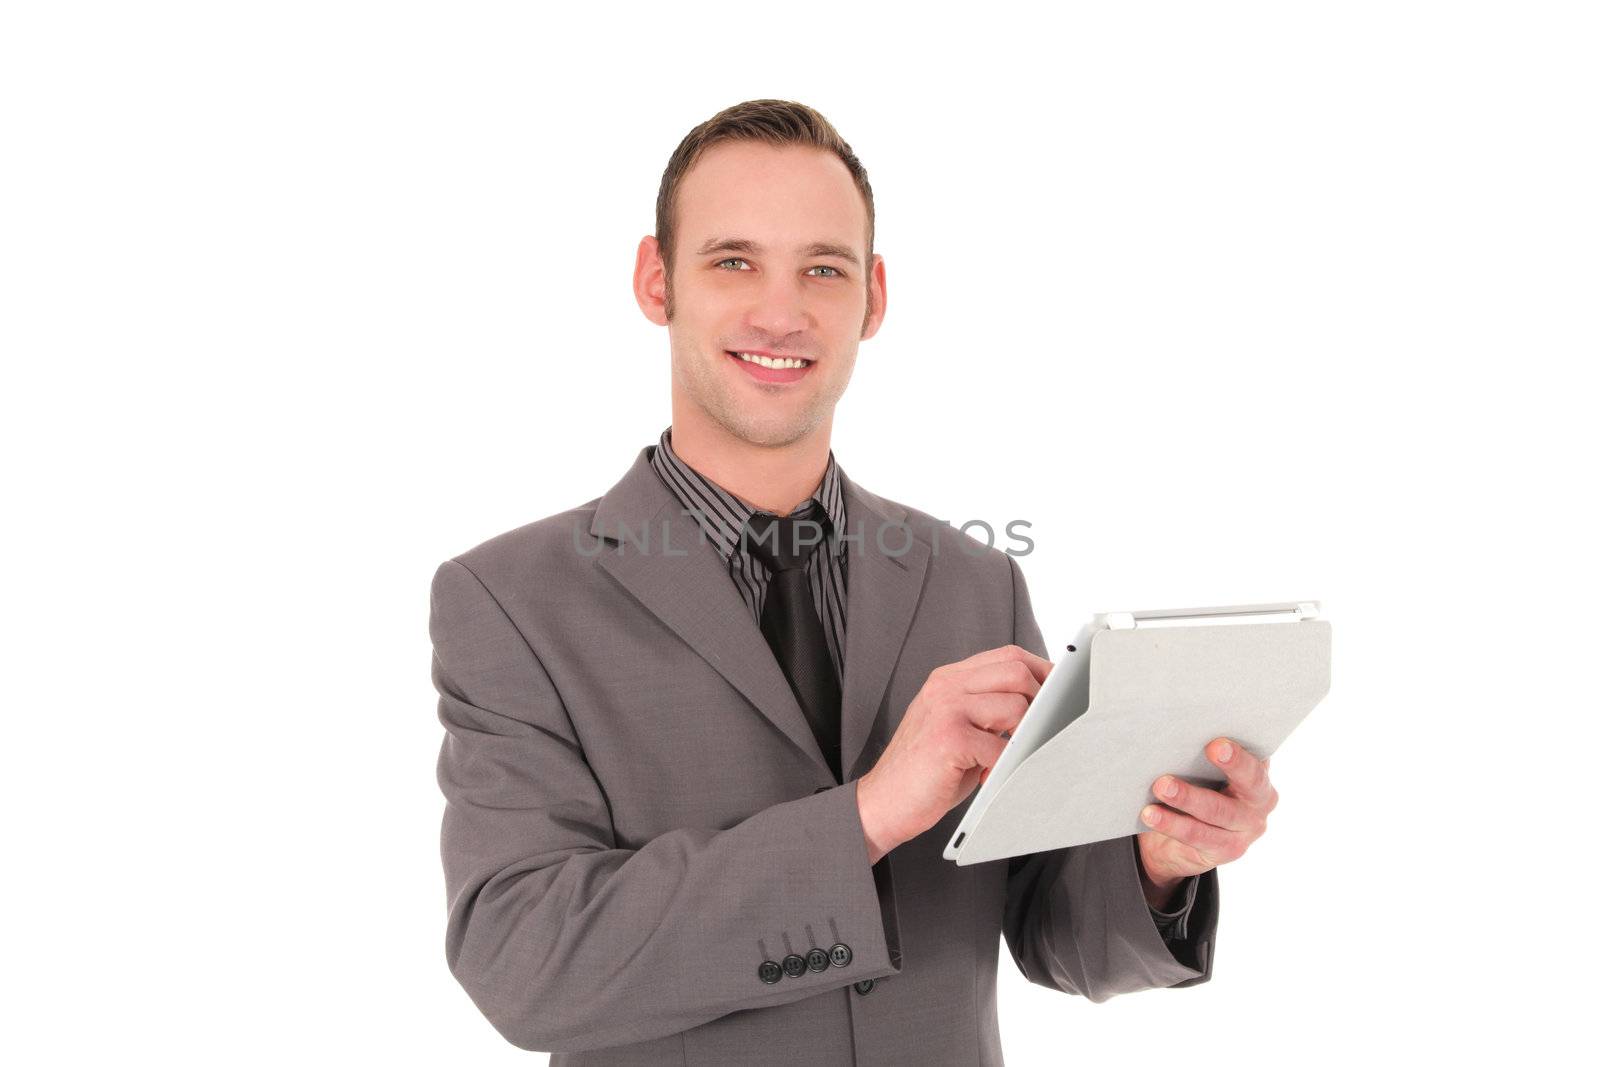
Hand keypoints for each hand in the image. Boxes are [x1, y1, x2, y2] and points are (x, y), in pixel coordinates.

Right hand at [857, 644, 1052, 862]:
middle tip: (1040, 729)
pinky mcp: (948, 738)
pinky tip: (988, 777)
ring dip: (1024, 736)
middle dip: (1041, 699)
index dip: (1040, 671)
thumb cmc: (925, 771)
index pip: (1007, 656)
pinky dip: (1003, 768)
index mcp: (948, 679)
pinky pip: (1001, 748)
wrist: (882, 802)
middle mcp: (945, 686)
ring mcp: (946, 709)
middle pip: (1016, 671)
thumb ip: (987, 708)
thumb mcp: (956, 727)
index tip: (1059, 692)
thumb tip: (1039, 707)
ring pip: (1015, 706)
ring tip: (1010, 757)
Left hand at [1136, 737, 1276, 897]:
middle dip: (1228, 767)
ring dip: (1186, 798)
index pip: (1258, 760)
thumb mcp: (1208, 769)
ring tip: (1160, 787)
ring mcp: (1246, 830)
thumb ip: (1204, 754)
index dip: (1241, 755)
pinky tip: (1151, 815)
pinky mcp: (1227, 850)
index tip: (1217, 743)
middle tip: (1208, 751)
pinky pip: (1197, 836)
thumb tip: (1179, 731)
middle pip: (1248, 784)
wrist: (1186, 835)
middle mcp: (1260, 803)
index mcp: (1260, 774)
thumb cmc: (1200, 786)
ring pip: (1217, 811)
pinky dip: (1172, 824)